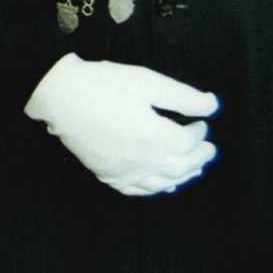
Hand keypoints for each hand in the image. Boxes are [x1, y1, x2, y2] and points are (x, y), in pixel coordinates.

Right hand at [23, 53, 218, 195]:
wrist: (60, 96)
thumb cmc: (104, 85)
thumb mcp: (147, 81)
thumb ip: (183, 96)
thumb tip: (213, 106)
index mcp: (155, 136)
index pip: (189, 142)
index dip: (200, 132)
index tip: (202, 122)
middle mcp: (143, 160)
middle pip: (181, 166)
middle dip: (199, 157)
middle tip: (209, 149)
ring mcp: (124, 171)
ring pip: (163, 182)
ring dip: (183, 176)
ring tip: (194, 168)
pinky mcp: (108, 175)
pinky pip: (137, 190)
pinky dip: (155, 189)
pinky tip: (162, 184)